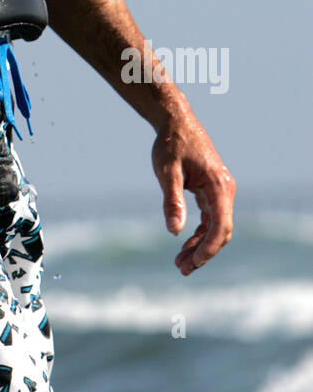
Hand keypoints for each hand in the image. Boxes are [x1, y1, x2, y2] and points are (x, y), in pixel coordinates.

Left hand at [151, 109, 235, 274]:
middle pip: (221, 232)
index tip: (192, 264)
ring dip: (201, 247)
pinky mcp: (212, 191)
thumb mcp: (167, 171)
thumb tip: (174, 231)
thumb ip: (171, 200)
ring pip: (216, 228)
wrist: (176, 121)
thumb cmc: (170, 143)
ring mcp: (221, 191)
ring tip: (181, 263)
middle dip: (203, 253)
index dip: (208, 249)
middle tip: (181, 269)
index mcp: (219, 186)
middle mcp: (226, 190)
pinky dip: (199, 234)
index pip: (220, 226)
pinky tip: (185, 245)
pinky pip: (211, 219)